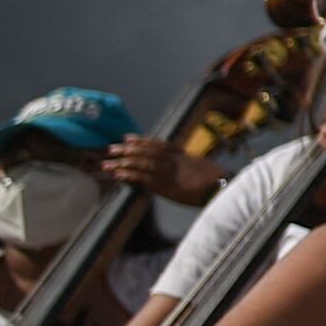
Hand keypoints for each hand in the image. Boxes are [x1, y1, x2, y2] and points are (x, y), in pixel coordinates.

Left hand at [101, 136, 219, 206]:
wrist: (218, 187)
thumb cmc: (215, 179)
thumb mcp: (201, 165)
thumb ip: (187, 162)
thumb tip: (181, 160)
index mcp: (181, 155)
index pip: (157, 144)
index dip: (141, 141)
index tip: (128, 138)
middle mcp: (171, 160)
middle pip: (145, 151)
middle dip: (127, 149)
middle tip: (111, 148)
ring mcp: (166, 172)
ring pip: (140, 163)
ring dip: (122, 162)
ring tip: (107, 163)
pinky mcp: (163, 185)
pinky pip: (142, 178)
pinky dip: (128, 175)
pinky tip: (118, 175)